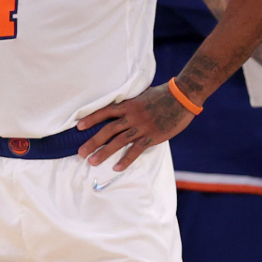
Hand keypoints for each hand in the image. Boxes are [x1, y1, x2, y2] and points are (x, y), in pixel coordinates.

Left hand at [76, 84, 195, 171]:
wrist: (183, 97)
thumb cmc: (165, 94)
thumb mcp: (144, 95)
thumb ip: (133, 103)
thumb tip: (124, 108)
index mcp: (129, 104)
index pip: (106, 112)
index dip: (91, 119)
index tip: (78, 127)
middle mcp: (132, 116)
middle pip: (108, 130)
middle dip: (92, 141)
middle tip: (81, 152)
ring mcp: (142, 127)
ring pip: (118, 141)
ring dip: (104, 152)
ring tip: (92, 161)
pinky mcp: (152, 136)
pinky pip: (136, 150)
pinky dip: (125, 159)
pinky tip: (116, 167)